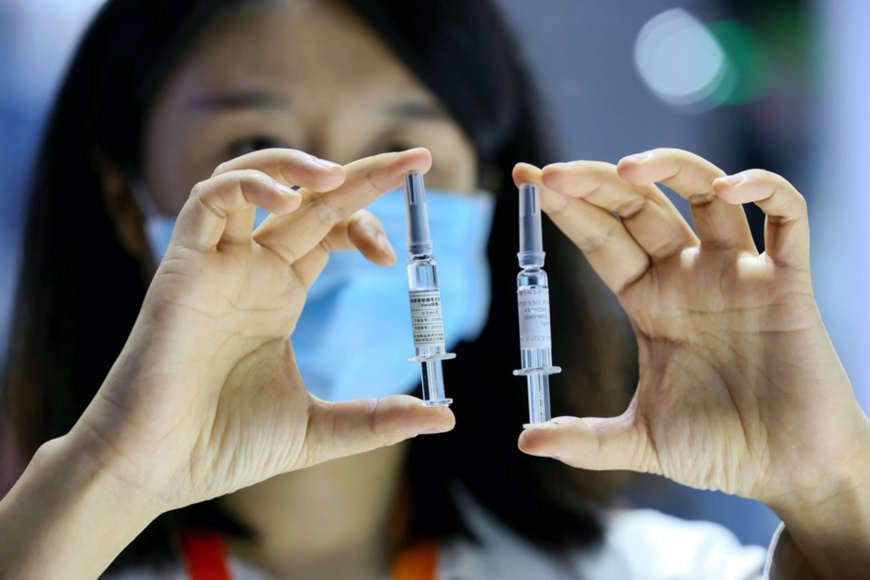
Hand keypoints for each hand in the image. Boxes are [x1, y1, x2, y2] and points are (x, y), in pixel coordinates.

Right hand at [71, 147, 453, 512]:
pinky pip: (206, 201)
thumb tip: (444, 419)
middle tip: (412, 159)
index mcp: (280, 293)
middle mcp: (251, 269)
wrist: (158, 469)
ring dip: (295, 164)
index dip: (366, 225)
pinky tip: (284, 201)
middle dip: (361, 174)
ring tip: (338, 173)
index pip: (329, 228)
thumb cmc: (224, 446)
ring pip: (250, 179)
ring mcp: (216, 264)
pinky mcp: (181, 268)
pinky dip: (246, 186)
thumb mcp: (319, 429)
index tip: (393, 259)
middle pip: (307, 196)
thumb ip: (377, 419)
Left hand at [514, 148, 868, 507]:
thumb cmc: (719, 450)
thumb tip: (525, 442)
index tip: (527, 179)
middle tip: (553, 174)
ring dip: (669, 168)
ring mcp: (737, 273)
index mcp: (649, 301)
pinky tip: (728, 187)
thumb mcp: (639, 442)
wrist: (786, 472)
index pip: (601, 238)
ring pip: (704, 193)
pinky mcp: (788, 282)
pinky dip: (764, 189)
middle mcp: (688, 276)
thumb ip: (584, 440)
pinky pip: (786, 216)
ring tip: (626, 166)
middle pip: (639, 206)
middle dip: (596, 183)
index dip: (567, 208)